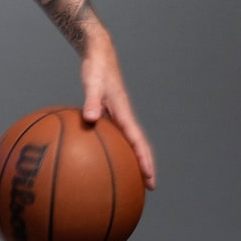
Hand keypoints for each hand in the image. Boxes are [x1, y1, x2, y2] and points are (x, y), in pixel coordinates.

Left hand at [79, 37, 156, 187]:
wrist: (98, 53)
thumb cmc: (96, 68)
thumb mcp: (93, 83)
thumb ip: (92, 101)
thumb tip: (90, 119)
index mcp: (124, 113)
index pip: (138, 142)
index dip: (145, 161)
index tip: (150, 179)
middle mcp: (124, 116)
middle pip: (138, 146)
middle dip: (145, 166)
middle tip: (148, 187)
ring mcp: (117, 115)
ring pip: (128, 142)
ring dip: (132, 159)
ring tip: (130, 178)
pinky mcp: (108, 112)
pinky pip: (114, 135)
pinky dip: (114, 147)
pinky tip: (101, 155)